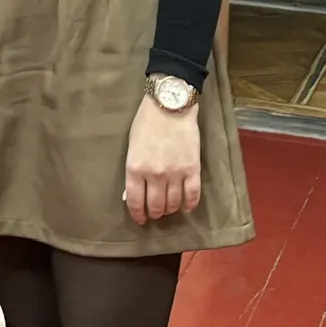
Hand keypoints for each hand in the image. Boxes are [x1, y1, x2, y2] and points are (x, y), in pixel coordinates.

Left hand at [123, 95, 201, 224]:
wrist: (170, 106)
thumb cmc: (146, 123)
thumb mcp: (132, 146)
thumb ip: (134, 170)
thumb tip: (133, 193)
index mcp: (135, 168)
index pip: (135, 202)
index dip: (138, 214)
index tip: (140, 219)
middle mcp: (155, 175)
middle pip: (155, 206)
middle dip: (154, 213)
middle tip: (154, 213)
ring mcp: (175, 174)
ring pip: (173, 204)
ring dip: (170, 209)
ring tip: (168, 208)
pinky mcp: (193, 170)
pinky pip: (192, 196)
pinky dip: (189, 204)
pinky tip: (186, 206)